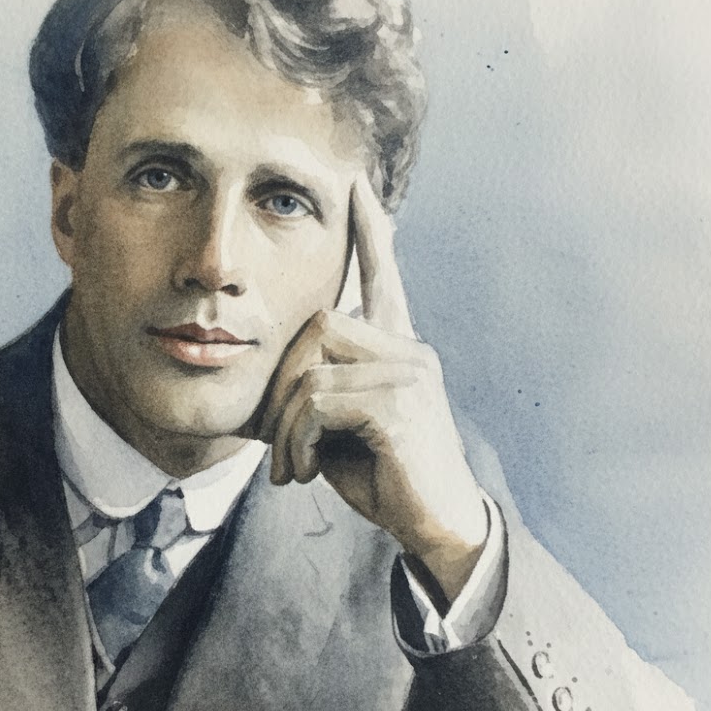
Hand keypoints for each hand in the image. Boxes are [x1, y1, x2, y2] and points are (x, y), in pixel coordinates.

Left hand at [257, 174, 486, 602]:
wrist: (434, 525)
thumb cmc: (384, 476)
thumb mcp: (343, 429)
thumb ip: (321, 390)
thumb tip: (277, 377)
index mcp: (397, 349)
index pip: (383, 277)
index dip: (371, 233)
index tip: (357, 185)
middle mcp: (409, 350)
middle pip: (318, 323)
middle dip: (280, 386)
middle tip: (276, 445)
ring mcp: (409, 373)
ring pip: (311, 369)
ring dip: (285, 425)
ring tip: (290, 467)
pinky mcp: (400, 404)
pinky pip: (318, 401)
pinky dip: (297, 440)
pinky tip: (305, 472)